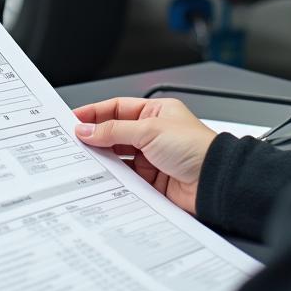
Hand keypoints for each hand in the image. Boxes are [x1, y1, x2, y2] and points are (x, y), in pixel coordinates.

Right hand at [74, 97, 216, 214]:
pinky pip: (127, 176)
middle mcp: (153, 133)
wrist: (216, 182)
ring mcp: (152, 157)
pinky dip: (115, 177)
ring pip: (119, 156)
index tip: (74, 120)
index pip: (117, 109)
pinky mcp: (152, 180)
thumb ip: (114, 131)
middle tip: (75, 142)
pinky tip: (104, 176)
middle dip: (96, 137)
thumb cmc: (196, 148)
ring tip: (86, 159)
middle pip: (116, 133)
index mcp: (155, 112)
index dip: (95, 113)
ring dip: (105, 158)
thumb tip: (87, 129)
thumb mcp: (149, 130)